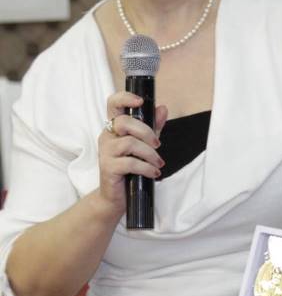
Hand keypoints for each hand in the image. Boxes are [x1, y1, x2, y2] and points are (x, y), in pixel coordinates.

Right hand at [97, 91, 167, 214]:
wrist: (115, 197)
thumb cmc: (129, 168)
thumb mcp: (144, 144)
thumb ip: (153, 126)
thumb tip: (162, 108)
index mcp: (114, 126)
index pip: (113, 103)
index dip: (125, 98)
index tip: (140, 101)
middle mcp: (106, 136)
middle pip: (124, 122)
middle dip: (146, 132)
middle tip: (158, 144)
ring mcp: (105, 152)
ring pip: (129, 143)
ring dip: (149, 153)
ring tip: (158, 163)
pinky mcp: (108, 168)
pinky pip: (130, 163)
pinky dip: (146, 167)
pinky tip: (153, 172)